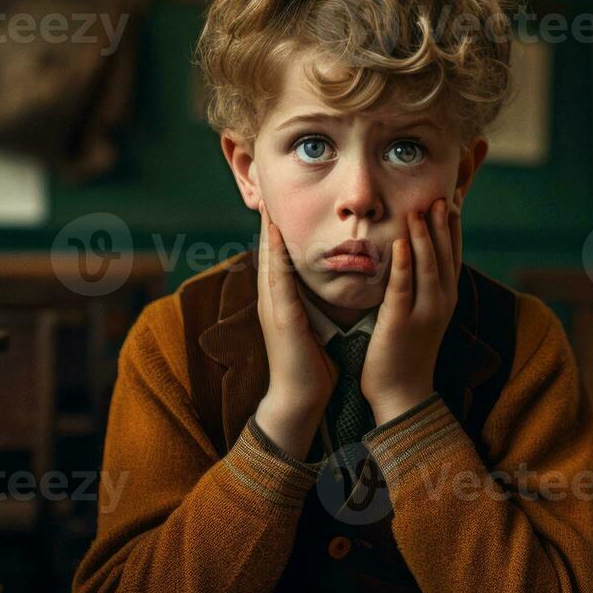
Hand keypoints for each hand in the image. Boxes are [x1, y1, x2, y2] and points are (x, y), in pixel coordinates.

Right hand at [253, 201, 334, 460]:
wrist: (298, 400)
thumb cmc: (310, 366)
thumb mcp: (311, 327)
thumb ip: (312, 305)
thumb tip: (326, 286)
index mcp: (282, 301)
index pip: (279, 258)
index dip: (277, 230)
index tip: (280, 203)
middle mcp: (273, 300)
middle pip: (269, 253)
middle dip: (267, 223)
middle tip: (267, 191)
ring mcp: (274, 309)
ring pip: (269, 261)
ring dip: (268, 233)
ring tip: (268, 204)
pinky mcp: (282, 319)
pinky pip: (278, 282)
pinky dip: (276, 258)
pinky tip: (276, 239)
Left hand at [361, 197, 462, 425]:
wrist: (403, 394)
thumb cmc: (406, 352)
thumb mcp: (421, 314)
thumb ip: (420, 287)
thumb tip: (414, 258)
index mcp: (445, 298)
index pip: (453, 254)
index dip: (453, 226)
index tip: (451, 197)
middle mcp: (441, 302)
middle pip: (445, 255)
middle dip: (444, 223)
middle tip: (441, 193)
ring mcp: (424, 313)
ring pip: (427, 267)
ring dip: (424, 236)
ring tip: (421, 209)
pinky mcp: (401, 323)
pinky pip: (403, 288)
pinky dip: (403, 264)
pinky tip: (400, 242)